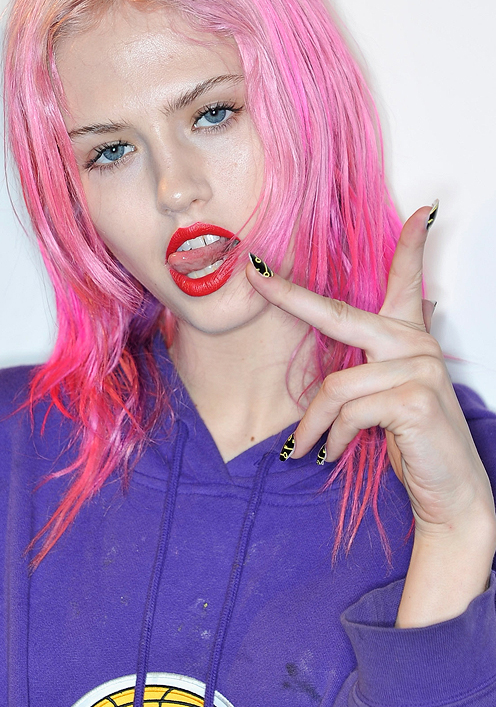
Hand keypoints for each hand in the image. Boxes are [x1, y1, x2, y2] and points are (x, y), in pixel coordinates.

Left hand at [246, 203, 495, 624]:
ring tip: (306, 447)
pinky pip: (349, 411)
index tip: (420, 211)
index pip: (410, 282)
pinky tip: (334, 454)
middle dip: (292, 297)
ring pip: (336, 385)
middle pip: (340, 315)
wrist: (449, 494)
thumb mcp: (387, 399)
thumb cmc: (413, 444)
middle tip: (257, 278)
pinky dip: (334, 437)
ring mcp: (420, 368)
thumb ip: (368, 370)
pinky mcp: (415, 399)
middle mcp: (417, 344)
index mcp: (410, 339)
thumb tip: (334, 365)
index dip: (411, 246)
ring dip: (313, 423)